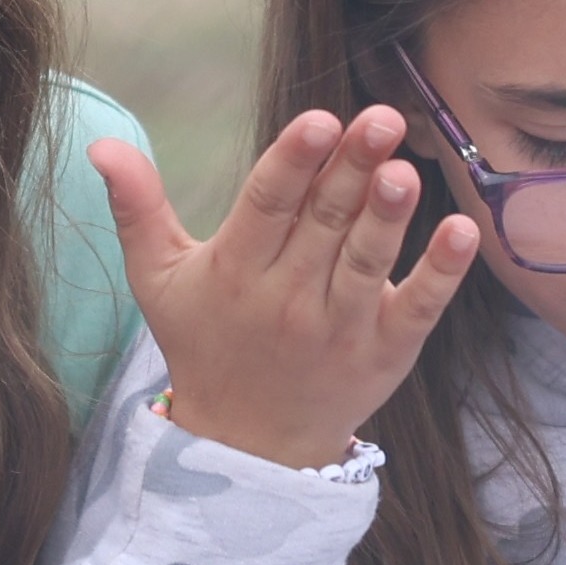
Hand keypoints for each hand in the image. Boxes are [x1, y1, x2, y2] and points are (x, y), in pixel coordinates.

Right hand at [96, 110, 477, 474]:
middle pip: (324, 223)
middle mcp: (288, 299)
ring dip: (388, 215)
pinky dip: (441, 273)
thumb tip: (102, 145)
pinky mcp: (385, 353)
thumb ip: (137, 208)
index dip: (294, 162)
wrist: (248, 445)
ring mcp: (340, 329)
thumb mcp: (157, 280)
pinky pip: (418, 309)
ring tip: (404, 168)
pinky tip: (462, 231)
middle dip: (351, 168)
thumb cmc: (204, 342)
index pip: (267, 207)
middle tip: (380, 119)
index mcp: (235, 272)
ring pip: (368, 261)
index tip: (319, 121)